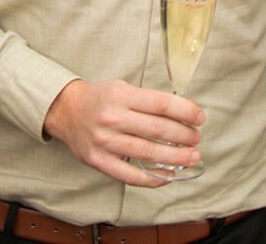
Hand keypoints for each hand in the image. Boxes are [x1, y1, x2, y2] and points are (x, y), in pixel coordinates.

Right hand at [43, 78, 204, 185]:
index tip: (199, 117)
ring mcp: (105, 141)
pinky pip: (130, 175)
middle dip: (184, 135)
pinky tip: (168, 175)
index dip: (185, 111)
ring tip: (192, 157)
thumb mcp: (122, 87)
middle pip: (158, 129)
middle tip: (197, 138)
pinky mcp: (99, 161)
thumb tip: (181, 113)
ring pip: (148, 153)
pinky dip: (152, 178)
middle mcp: (113, 117)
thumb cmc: (100, 98)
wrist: (66, 110)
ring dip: (175, 157)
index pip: (160, 104)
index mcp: (121, 95)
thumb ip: (147, 100)